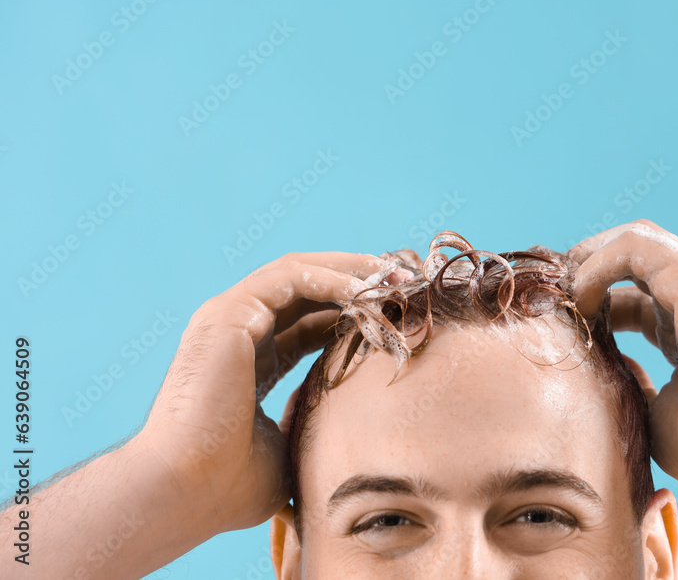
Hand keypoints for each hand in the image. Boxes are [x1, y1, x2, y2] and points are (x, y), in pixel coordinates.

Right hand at [133, 252, 407, 532]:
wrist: (183, 493)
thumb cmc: (228, 487)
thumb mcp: (290, 451)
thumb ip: (315, 430)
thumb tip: (356, 445)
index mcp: (251, 362)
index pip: (311, 321)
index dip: (356, 312)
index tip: (400, 314)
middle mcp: (238, 333)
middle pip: (309, 288)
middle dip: (360, 281)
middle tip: (407, 283)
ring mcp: (229, 319)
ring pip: (301, 272)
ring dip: (352, 271)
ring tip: (396, 277)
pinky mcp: (228, 314)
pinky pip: (290, 277)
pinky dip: (332, 278)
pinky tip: (368, 290)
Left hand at [569, 220, 677, 493]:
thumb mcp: (654, 419)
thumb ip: (628, 391)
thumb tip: (602, 374)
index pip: (629, 303)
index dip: (589, 307)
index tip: (558, 328)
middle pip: (630, 260)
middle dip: (584, 268)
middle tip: (551, 296)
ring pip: (634, 239)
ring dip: (589, 255)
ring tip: (561, 287)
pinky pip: (634, 246)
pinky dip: (599, 260)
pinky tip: (580, 294)